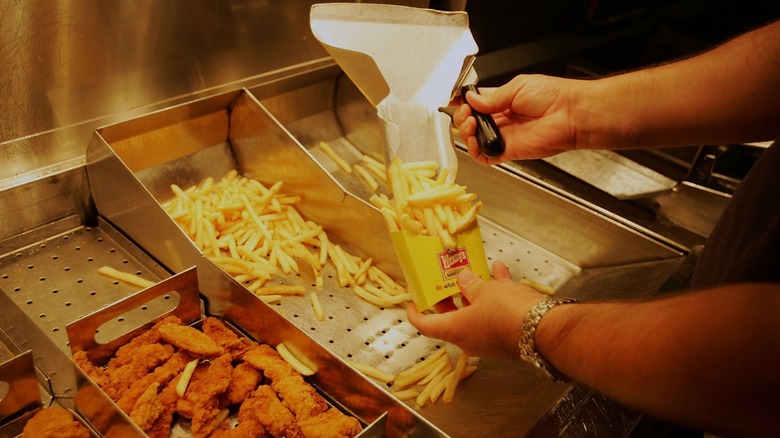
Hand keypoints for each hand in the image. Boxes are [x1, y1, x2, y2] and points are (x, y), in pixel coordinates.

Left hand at [406, 261, 546, 358]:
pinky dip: (496, 294)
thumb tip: (463, 279)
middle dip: (449, 297)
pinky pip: (495, 312)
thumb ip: (470, 284)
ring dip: (475, 291)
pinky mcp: (507, 334)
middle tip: (444, 281)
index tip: (413, 302)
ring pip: (475, 312)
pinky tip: (501, 272)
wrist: (545, 329)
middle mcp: (470, 339)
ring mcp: (489, 339)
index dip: (416, 313)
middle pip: (451, 318)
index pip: (426, 326)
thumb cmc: (508, 312)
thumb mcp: (484, 291)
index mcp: (456, 331)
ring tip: (476, 270)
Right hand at [453, 75, 579, 163]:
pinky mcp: (508, 152)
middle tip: (467, 112)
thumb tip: (471, 100)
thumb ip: (492, 97)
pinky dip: (475, 150)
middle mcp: (501, 120)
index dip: (464, 103)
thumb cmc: (552, 96)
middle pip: (472, 122)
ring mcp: (504, 137)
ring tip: (471, 123)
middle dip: (463, 117)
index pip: (476, 104)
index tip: (456, 100)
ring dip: (466, 132)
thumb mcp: (517, 86)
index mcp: (503, 101)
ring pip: (474, 139)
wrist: (569, 113)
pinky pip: (485, 156)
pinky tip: (475, 139)